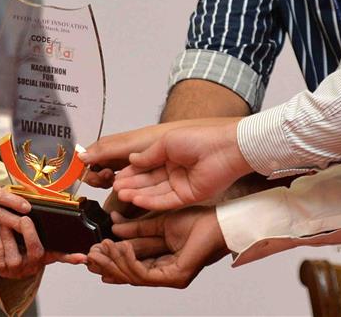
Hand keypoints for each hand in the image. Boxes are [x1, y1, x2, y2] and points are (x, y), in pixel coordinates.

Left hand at [0, 221, 87, 279]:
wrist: (2, 257)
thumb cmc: (21, 242)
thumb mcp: (35, 236)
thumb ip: (44, 228)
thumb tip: (59, 213)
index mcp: (45, 255)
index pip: (62, 256)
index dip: (73, 257)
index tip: (83, 257)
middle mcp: (33, 264)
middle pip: (36, 251)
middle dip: (29, 233)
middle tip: (24, 219)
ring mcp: (17, 269)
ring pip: (13, 254)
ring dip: (7, 236)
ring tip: (3, 223)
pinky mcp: (1, 270)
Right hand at [87, 207, 227, 287]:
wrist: (217, 221)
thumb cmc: (197, 221)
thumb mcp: (159, 222)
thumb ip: (137, 228)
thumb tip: (114, 225)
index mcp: (161, 260)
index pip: (131, 264)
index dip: (111, 259)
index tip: (94, 251)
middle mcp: (164, 272)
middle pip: (129, 274)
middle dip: (107, 264)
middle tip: (91, 254)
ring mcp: (170, 277)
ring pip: (133, 276)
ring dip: (114, 262)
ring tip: (102, 247)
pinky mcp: (175, 277)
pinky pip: (145, 274)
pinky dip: (129, 261)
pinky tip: (120, 248)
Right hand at [103, 119, 248, 210]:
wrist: (224, 148)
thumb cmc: (199, 138)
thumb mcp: (167, 142)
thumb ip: (149, 155)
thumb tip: (131, 160)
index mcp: (170, 155)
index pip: (146, 166)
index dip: (131, 172)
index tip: (116, 176)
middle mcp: (175, 171)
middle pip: (148, 181)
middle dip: (131, 184)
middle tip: (115, 188)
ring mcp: (181, 184)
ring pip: (154, 192)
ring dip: (137, 193)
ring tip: (121, 194)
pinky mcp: (188, 196)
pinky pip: (166, 201)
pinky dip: (150, 201)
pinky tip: (136, 200)